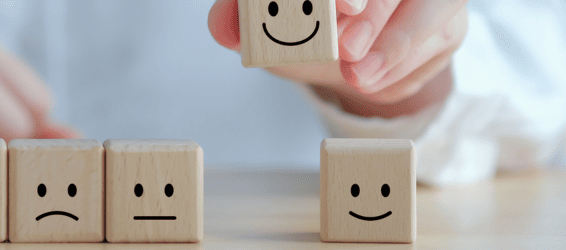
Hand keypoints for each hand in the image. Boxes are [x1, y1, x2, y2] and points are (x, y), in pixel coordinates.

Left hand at [208, 0, 467, 111]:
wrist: (341, 56)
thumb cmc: (299, 25)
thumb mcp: (263, 19)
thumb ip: (239, 17)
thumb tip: (224, 27)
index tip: (341, 7)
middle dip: (377, 13)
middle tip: (346, 49)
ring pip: (434, 7)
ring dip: (397, 46)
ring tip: (359, 78)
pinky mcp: (448, 17)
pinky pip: (441, 40)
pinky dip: (407, 69)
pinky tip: (373, 84)